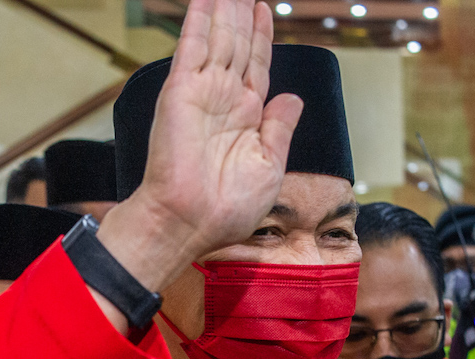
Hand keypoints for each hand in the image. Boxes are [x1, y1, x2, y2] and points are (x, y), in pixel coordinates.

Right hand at [98, 0, 302, 293]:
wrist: (192, 222)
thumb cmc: (228, 208)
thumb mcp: (269, 167)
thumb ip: (280, 128)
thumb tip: (293, 97)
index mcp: (246, 118)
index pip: (256, 65)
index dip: (261, 36)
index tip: (263, 9)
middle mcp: (224, 100)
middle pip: (238, 44)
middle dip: (242, 13)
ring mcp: (202, 93)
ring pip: (219, 38)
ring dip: (225, 8)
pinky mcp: (181, 91)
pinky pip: (193, 46)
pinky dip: (200, 19)